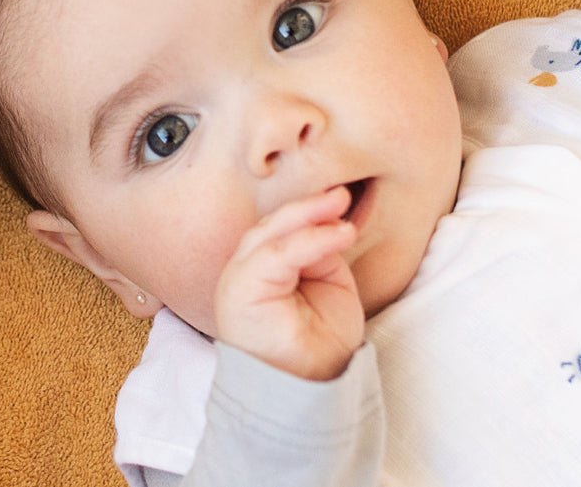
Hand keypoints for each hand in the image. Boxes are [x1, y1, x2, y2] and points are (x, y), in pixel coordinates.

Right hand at [215, 187, 363, 380]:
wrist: (313, 386)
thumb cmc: (320, 342)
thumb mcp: (329, 284)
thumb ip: (322, 251)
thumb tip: (329, 218)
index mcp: (261, 271)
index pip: (279, 229)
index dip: (309, 210)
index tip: (342, 195)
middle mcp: (243, 273)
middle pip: (270, 226)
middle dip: (308, 205)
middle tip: (342, 193)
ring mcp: (237, 281)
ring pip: (268, 234)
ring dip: (307, 216)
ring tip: (340, 206)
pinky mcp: (240, 291)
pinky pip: (276, 254)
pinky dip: (311, 239)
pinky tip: (340, 234)